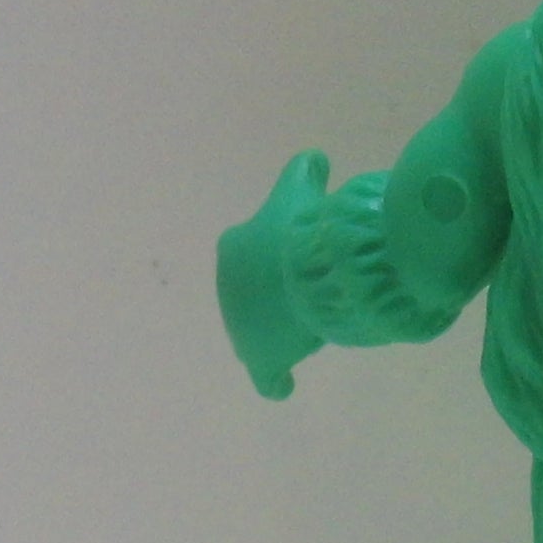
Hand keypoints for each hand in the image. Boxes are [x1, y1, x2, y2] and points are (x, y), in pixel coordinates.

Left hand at [216, 151, 328, 398]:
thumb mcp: (298, 194)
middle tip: (313, 293)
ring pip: (263, 330)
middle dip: (276, 295)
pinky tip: (284, 385)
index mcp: (234, 246)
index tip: (303, 261)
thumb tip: (314, 156)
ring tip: (313, 327)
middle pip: (256, 295)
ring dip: (281, 329)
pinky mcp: (259, 358)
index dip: (279, 257)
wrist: (299, 276)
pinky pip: (266, 375)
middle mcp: (228, 289)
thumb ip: (303, 174)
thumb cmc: (298, 233)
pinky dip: (275, 380)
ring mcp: (241, 327)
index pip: (255, 254)